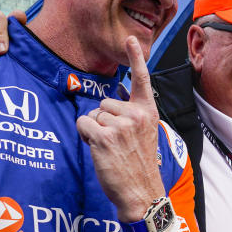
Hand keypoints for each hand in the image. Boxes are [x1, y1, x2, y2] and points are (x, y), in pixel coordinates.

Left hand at [76, 36, 164, 221]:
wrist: (142, 193)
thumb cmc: (139, 167)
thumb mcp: (144, 136)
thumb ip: (131, 118)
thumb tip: (105, 109)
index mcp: (148, 113)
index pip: (142, 80)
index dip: (136, 58)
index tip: (131, 39)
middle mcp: (137, 114)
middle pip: (104, 103)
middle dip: (103, 120)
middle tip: (115, 143)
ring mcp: (121, 124)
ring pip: (93, 114)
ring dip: (94, 130)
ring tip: (109, 148)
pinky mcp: (105, 135)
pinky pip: (84, 124)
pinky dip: (85, 137)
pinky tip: (99, 150)